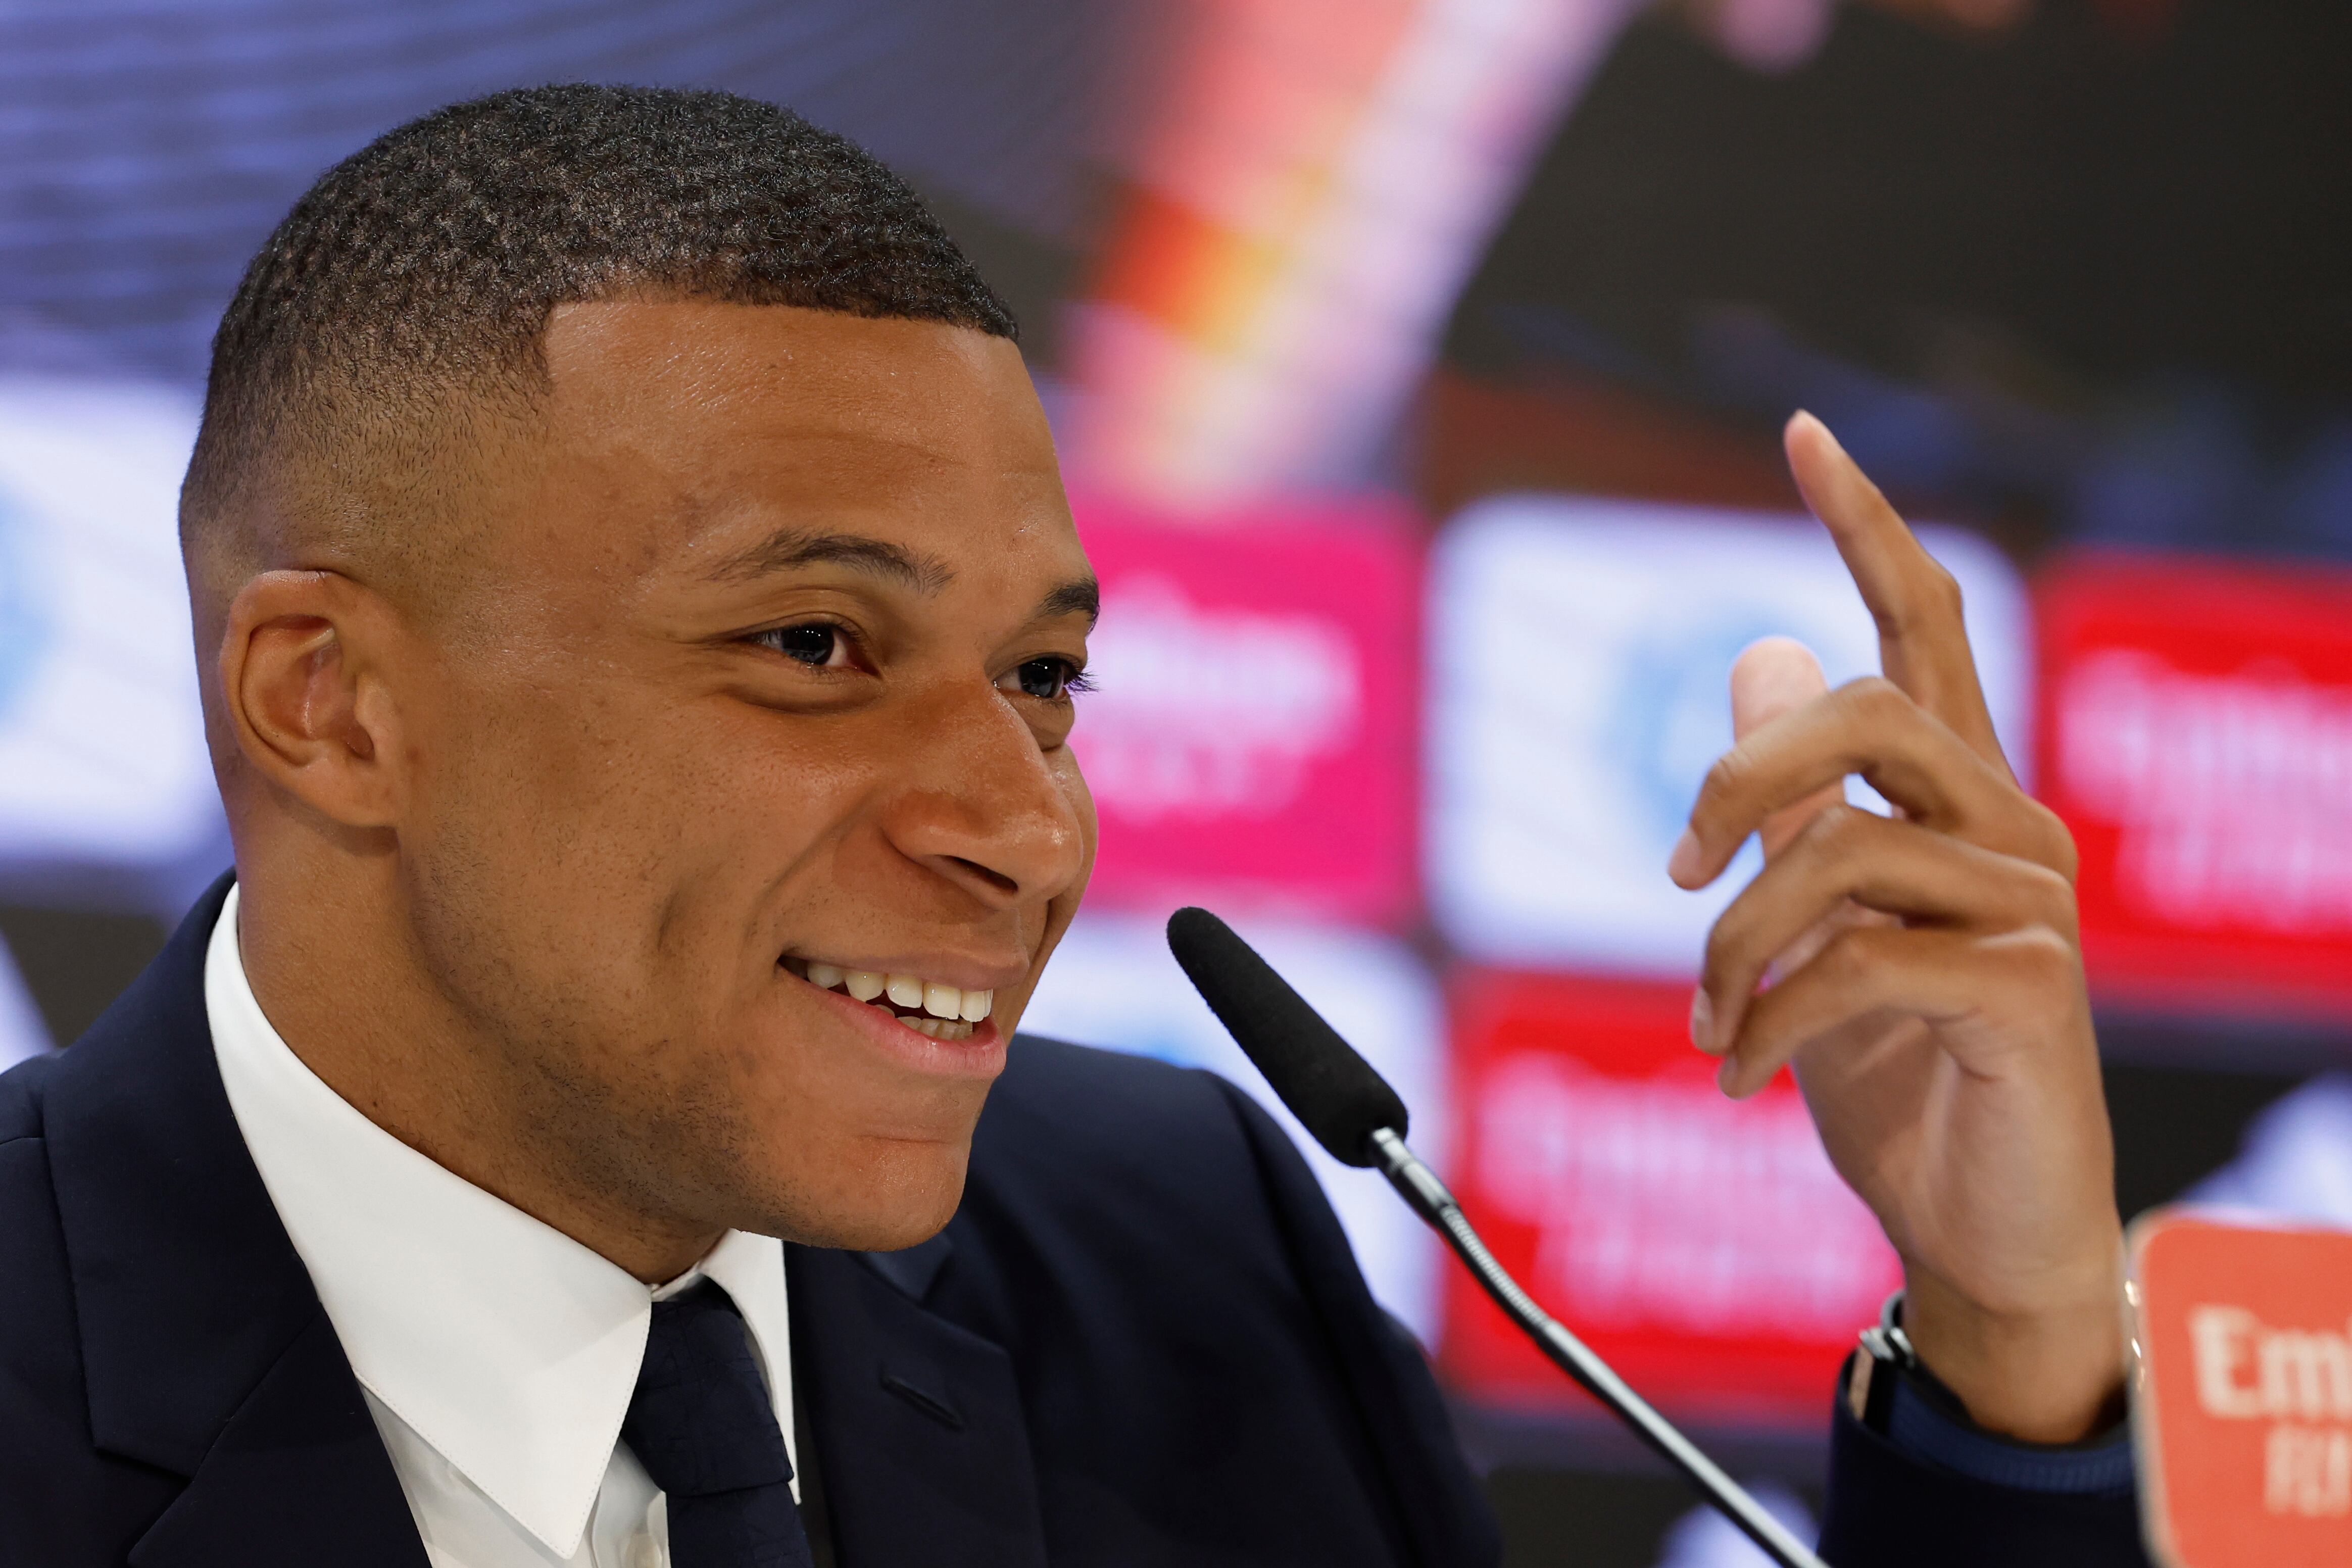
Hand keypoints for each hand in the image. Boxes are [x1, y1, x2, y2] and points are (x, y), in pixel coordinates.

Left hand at [1669, 412, 2125, 1442]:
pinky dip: (1769, 1020)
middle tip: (1673, 871)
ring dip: (1733, 944)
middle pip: (1862, 712)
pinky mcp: (2028, 991)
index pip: (1921, 621)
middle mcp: (2009, 825)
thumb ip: (1798, 798)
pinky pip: (1859, 962)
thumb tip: (1756, 650)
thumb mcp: (1821, 921)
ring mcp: (2029, 905)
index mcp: (1957, 795)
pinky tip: (1738, 1078)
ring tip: (1706, 1025)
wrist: (1979, 1231)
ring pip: (1840, 853)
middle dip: (1738, 779)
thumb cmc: (1898, 1074)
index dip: (1861, 521)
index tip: (1801, 430)